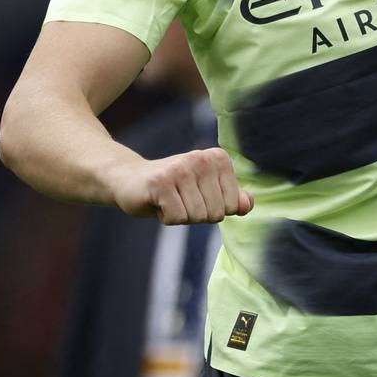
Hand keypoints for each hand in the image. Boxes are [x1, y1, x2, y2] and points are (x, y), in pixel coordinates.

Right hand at [112, 147, 252, 223]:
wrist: (129, 179)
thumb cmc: (173, 189)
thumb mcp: (206, 192)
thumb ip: (231, 198)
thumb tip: (247, 205)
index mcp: (218, 158)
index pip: (232, 206)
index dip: (212, 210)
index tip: (195, 196)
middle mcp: (202, 158)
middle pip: (215, 213)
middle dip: (196, 216)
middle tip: (180, 199)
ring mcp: (181, 168)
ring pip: (196, 217)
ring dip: (181, 217)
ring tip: (169, 200)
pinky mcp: (161, 182)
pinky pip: (177, 218)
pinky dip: (166, 218)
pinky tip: (158, 202)